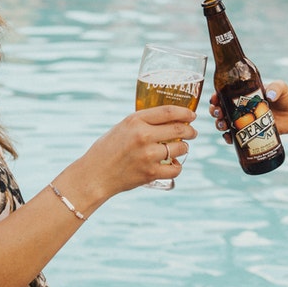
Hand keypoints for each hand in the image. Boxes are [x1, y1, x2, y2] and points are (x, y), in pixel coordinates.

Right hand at [71, 105, 196, 194]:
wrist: (94, 175)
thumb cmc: (107, 149)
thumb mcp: (122, 127)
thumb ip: (142, 122)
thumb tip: (169, 120)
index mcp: (135, 120)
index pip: (168, 111)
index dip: (185, 112)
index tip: (191, 115)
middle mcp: (143, 136)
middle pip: (179, 129)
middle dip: (190, 130)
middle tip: (193, 132)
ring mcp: (147, 155)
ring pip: (180, 148)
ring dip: (184, 147)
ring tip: (181, 148)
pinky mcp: (150, 173)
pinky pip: (175, 169)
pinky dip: (177, 166)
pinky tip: (173, 164)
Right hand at [210, 80, 287, 144]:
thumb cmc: (287, 98)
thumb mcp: (282, 88)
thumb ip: (276, 88)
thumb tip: (270, 96)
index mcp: (245, 94)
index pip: (226, 93)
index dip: (217, 96)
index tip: (215, 99)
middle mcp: (242, 107)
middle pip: (222, 109)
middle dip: (216, 111)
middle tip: (218, 113)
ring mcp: (245, 121)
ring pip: (226, 123)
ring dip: (219, 124)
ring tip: (222, 125)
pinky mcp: (250, 132)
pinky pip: (235, 136)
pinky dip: (229, 138)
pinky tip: (228, 138)